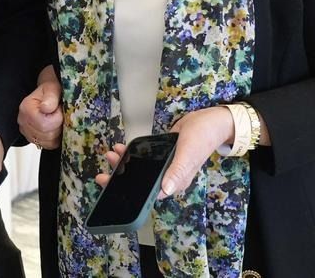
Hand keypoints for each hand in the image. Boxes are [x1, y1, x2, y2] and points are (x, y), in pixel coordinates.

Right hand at [18, 66, 62, 149]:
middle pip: (47, 135)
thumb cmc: (50, 89)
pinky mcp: (33, 138)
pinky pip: (48, 146)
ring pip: (48, 142)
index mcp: (26, 108)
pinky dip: (55, 139)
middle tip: (59, 114)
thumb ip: (50, 97)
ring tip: (57, 120)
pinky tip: (55, 128)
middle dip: (58, 126)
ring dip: (57, 133)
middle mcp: (23, 121)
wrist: (48, 92)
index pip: (44, 124)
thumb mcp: (53, 88)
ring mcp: (27, 132)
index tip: (59, 109)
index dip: (57, 118)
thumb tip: (46, 108)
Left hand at [95, 106, 233, 198]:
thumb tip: (166, 190)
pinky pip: (144, 157)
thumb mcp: (189, 153)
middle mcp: (170, 176)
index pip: (150, 193)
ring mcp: (166, 165)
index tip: (111, 186)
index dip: (130, 193)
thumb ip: (177, 172)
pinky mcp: (162, 154)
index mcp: (176, 181)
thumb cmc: (202, 137)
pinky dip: (132, 154)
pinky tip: (123, 149)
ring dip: (125, 163)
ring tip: (113, 154)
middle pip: (142, 182)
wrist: (209, 120)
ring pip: (141, 169)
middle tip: (105, 170)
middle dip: (121, 176)